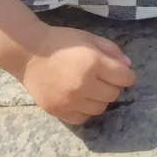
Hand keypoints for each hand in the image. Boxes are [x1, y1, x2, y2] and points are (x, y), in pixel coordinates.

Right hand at [20, 26, 135, 123]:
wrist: (28, 52)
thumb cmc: (60, 41)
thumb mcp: (89, 38)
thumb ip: (111, 50)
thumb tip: (128, 67)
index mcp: (93, 63)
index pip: (125, 78)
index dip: (127, 75)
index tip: (122, 73)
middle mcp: (84, 84)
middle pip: (114, 94)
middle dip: (113, 86)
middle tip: (103, 78)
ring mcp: (70, 101)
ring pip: (100, 109)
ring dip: (100, 99)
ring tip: (91, 88)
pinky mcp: (59, 111)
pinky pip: (83, 118)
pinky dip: (85, 110)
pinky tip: (79, 98)